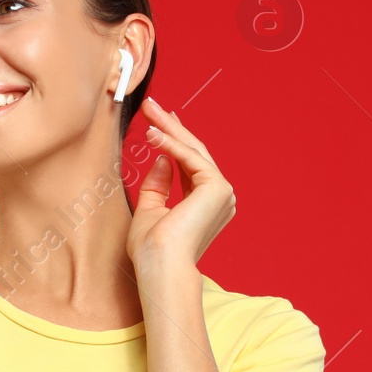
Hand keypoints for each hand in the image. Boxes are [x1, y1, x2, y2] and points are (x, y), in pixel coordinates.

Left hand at [127, 96, 236, 272]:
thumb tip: (161, 157)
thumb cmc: (152, 249)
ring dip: (170, 129)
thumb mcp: (150, 209)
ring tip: (149, 111)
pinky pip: (191, 159)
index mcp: (207, 205)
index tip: (159, 121)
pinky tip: (153, 133)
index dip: (175, 140)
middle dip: (172, 127)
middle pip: (194, 153)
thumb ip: (158, 185)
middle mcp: (220, 198)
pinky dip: (171, 144)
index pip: (191, 165)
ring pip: (194, 151)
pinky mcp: (217, 188)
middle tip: (151, 105)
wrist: (160, 266)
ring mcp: (222, 193)